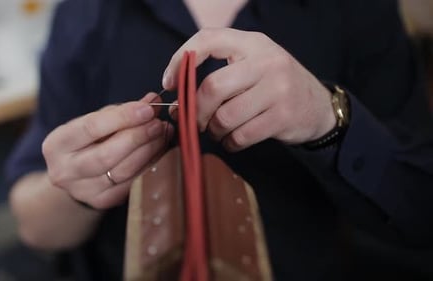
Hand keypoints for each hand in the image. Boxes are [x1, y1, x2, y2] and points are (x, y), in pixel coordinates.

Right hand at [42, 93, 172, 208]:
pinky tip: (161, 151)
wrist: (73, 175)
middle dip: (138, 137)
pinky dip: (150, 166)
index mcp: (57, 144)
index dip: (123, 118)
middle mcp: (65, 170)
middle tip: (159, 124)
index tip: (148, 110)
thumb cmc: (87, 141)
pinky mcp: (102, 201)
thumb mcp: (95, 122)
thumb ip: (121, 112)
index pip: (91, 128)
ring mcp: (83, 190)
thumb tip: (152, 101)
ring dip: (149, 151)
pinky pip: (132, 184)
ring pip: (123, 172)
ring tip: (164, 134)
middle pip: (107, 155)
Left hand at [163, 28, 335, 150]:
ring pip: (225, 116)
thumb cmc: (275, 85)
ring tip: (217, 131)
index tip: (169, 83)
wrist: (319, 106)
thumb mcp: (254, 64)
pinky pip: (241, 136)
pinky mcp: (283, 116)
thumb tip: (178, 95)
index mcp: (253, 43)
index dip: (180, 60)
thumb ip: (221, 70)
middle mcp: (266, 61)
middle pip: (213, 87)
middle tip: (195, 121)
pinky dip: (230, 143)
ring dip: (214, 131)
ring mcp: (278, 89)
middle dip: (196, 110)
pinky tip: (233, 140)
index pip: (208, 39)